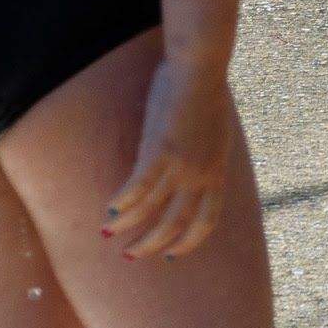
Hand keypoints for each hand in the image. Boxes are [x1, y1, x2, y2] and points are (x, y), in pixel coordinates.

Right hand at [107, 53, 234, 260]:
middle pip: (175, 223)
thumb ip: (205, 159)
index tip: (170, 256)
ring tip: (109, 235)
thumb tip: (192, 178)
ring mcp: (181, 165)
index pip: (207, 220)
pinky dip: (121, 204)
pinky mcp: (159, 151)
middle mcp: (202, 174)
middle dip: (151, 245)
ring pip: (151, 210)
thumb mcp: (215, 136)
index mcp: (218, 171)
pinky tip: (109, 211)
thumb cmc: (206, 98)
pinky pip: (136, 189)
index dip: (188, 242)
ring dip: (128, 227)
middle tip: (131, 256)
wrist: (200, 70)